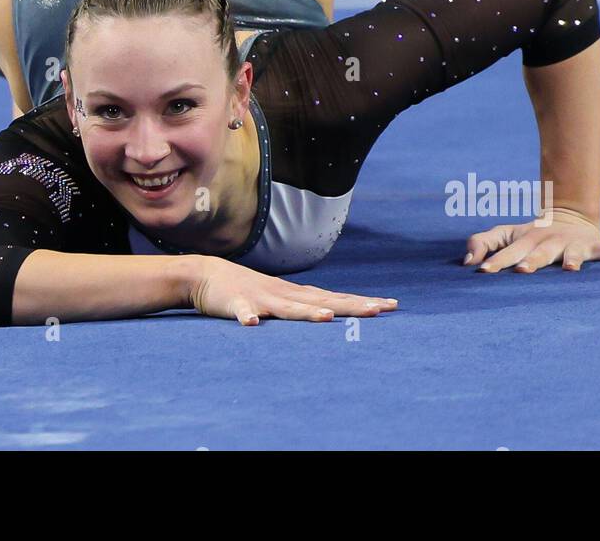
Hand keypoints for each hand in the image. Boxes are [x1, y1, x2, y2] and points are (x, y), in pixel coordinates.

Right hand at [189, 256, 397, 325]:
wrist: (208, 274)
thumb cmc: (249, 290)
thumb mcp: (281, 298)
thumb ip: (304, 305)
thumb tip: (334, 312)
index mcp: (297, 295)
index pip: (337, 298)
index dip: (362, 302)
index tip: (391, 305)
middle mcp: (286, 294)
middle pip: (323, 301)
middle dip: (350, 306)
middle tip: (379, 310)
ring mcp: (262, 298)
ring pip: (288, 307)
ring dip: (306, 312)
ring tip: (326, 318)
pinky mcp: (237, 304)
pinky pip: (243, 312)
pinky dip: (248, 317)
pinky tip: (252, 325)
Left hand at [464, 208, 599, 272]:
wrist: (567, 218)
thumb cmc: (528, 235)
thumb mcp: (503, 233)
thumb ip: (481, 242)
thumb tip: (466, 262)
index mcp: (526, 240)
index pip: (508, 251)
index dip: (495, 261)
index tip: (482, 271)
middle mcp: (549, 242)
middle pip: (538, 253)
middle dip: (530, 262)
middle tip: (522, 271)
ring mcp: (573, 245)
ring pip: (572, 254)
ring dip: (572, 261)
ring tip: (572, 270)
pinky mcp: (595, 246)